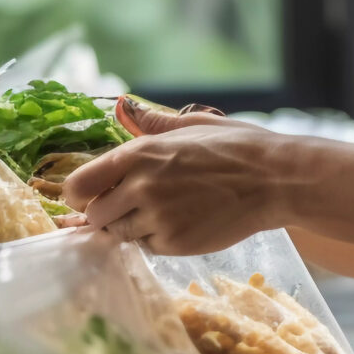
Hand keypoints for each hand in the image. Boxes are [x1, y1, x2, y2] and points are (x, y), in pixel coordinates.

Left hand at [61, 98, 299, 255]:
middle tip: (126, 207)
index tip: (87, 196)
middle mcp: (141, 187)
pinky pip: (147, 246)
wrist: (275, 180)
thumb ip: (152, 123)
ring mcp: (157, 219)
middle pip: (93, 215)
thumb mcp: (192, 125)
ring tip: (159, 211)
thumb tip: (124, 107)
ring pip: (118, 234)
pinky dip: (154, 239)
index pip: (79, 185)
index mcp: (139, 154)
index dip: (78, 195)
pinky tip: (179, 222)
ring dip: (129, 227)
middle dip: (104, 213)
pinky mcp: (175, 243)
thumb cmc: (237, 148)